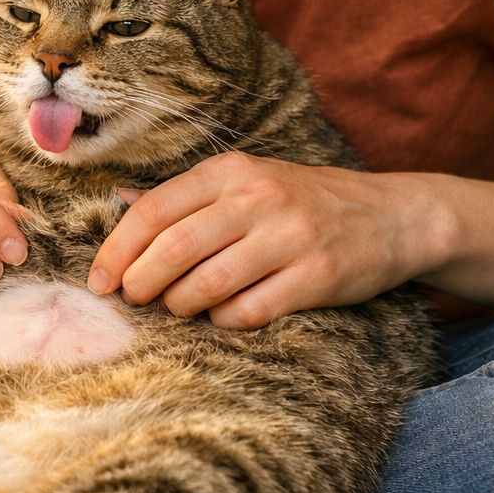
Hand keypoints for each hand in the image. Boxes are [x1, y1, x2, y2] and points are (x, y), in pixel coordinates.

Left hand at [87, 152, 436, 328]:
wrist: (393, 216)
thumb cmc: (303, 202)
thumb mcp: (246, 180)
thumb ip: (186, 196)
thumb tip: (118, 201)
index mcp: (232, 171)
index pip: (155, 210)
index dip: (118, 249)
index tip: (100, 280)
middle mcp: (259, 198)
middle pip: (174, 247)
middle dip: (141, 281)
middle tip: (132, 299)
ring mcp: (290, 237)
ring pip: (208, 283)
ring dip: (180, 305)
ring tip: (176, 308)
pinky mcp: (317, 276)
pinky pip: (250, 311)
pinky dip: (224, 321)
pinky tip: (222, 317)